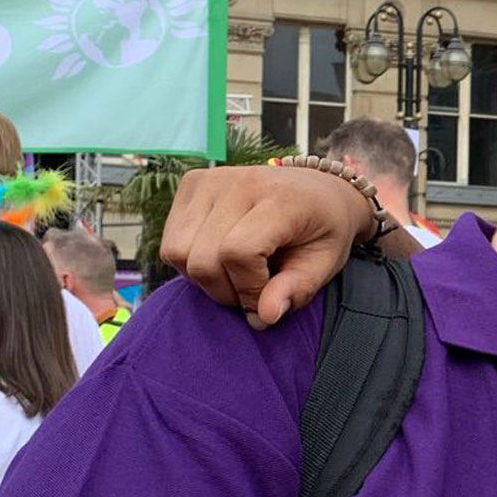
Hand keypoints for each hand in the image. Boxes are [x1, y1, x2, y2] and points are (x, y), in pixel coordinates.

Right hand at [160, 166, 368, 327]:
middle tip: (251, 295)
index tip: (267, 301)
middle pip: (203, 259)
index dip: (247, 289)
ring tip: (236, 276)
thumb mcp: (325, 263)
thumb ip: (296, 289)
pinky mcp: (191, 183)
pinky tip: (220, 258)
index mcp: (280, 199)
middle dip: (226, 292)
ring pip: (177, 252)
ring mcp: (210, 179)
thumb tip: (263, 317)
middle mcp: (240, 182)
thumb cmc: (323, 229)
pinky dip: (190, 261)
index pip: (238, 252)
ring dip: (204, 279)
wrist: (318, 188)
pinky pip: (170, 241)